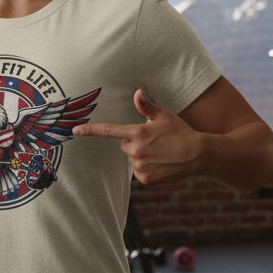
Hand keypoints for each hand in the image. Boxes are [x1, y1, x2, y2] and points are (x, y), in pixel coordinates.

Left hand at [74, 89, 201, 185]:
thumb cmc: (181, 132)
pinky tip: (162, 163)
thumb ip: (146, 107)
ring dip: (142, 156)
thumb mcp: (164, 116)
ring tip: (161, 152)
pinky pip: (140, 172)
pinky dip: (148, 168)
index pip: (108, 131)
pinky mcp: (146, 179)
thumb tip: (136, 92)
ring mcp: (140, 166)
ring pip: (132, 159)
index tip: (75, 131)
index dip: (90, 130)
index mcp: (137, 133)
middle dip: (135, 142)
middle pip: (124, 145)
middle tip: (154, 141)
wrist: (198, 155)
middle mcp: (135, 151)